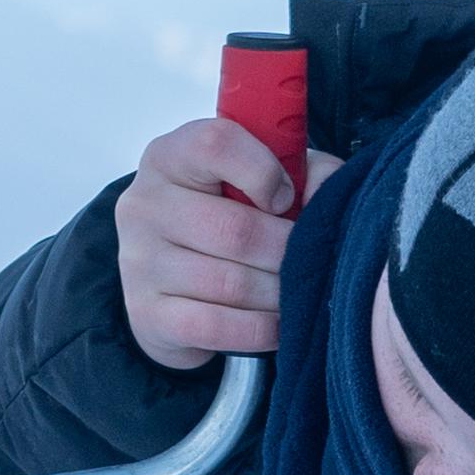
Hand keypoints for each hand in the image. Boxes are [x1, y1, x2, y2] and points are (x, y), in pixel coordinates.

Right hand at [113, 113, 334, 369]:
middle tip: (309, 261)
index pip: (215, 144)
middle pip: (236, 229)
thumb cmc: (223, 218)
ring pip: (232, 283)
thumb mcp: (257, 179)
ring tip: (299, 292)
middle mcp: (144, 205)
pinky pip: (219, 327)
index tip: (287, 197)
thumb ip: (301, 171)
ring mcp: (140, 262)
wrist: (165, 283)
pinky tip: (279, 324)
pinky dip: (261, 329)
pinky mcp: (148, 315)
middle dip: (286, 251)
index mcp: (170, 156)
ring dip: (278, 293)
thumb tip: (334, 192)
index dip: (263, 171)